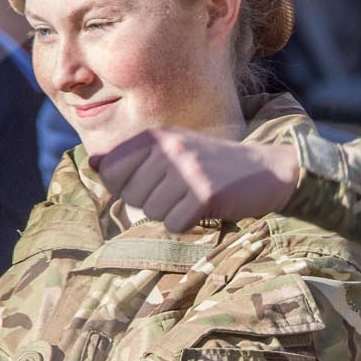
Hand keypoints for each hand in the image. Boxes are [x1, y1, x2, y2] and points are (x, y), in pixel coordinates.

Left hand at [93, 129, 301, 231]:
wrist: (267, 170)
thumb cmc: (213, 164)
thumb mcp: (172, 149)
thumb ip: (131, 157)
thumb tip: (92, 163)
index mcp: (156, 136)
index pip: (110, 171)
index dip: (125, 187)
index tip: (152, 183)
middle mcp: (169, 148)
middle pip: (131, 197)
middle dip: (153, 203)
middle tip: (182, 191)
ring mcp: (187, 170)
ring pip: (151, 213)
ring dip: (172, 213)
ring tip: (195, 197)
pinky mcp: (204, 194)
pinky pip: (174, 225)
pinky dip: (188, 223)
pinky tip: (206, 207)